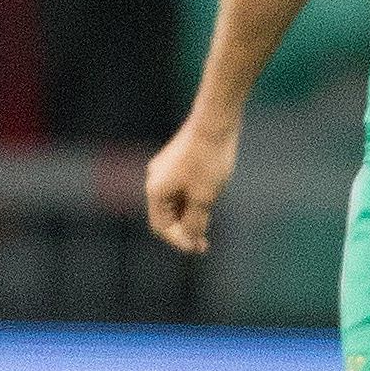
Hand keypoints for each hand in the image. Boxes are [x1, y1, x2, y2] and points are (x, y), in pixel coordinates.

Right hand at [144, 111, 239, 254]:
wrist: (215, 121)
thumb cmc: (209, 160)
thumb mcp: (204, 198)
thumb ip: (195, 223)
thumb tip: (190, 241)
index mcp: (155, 191)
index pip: (162, 227)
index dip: (180, 241)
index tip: (200, 248)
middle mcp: (154, 180)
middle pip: (165, 215)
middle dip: (184, 230)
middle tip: (205, 242)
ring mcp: (164, 169)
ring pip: (174, 202)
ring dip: (189, 215)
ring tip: (208, 222)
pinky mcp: (175, 161)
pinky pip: (179, 189)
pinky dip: (190, 201)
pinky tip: (208, 201)